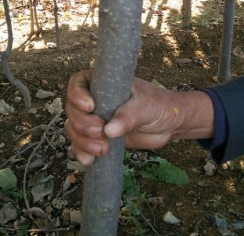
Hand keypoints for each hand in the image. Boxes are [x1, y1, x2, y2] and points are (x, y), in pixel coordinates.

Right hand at [65, 70, 214, 165]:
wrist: (170, 124)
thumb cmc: (160, 105)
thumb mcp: (146, 107)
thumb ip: (129, 117)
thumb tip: (109, 130)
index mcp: (105, 83)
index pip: (79, 83)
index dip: (77, 94)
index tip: (90, 107)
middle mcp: (96, 99)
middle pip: (73, 109)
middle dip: (83, 124)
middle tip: (100, 132)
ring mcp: (96, 118)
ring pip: (74, 128)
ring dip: (82, 141)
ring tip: (102, 149)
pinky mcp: (100, 137)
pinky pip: (80, 144)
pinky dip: (81, 152)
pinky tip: (89, 160)